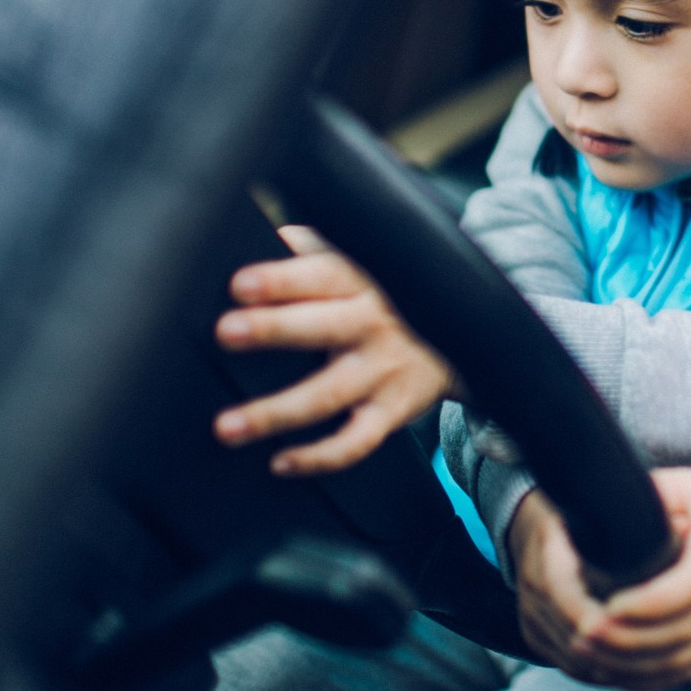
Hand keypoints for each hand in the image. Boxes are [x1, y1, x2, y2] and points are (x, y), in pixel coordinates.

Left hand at [212, 225, 455, 473]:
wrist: (464, 331)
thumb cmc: (386, 292)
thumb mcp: (361, 259)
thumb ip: (311, 247)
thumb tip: (255, 227)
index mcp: (360, 280)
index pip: (319, 275)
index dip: (281, 278)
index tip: (239, 284)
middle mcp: (372, 324)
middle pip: (322, 327)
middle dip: (274, 329)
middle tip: (225, 332)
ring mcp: (382, 371)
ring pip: (328, 395)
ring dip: (276, 412)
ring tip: (226, 427)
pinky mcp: (392, 411)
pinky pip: (356, 442)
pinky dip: (320, 458)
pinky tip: (279, 463)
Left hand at [508, 468, 690, 690]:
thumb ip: (652, 496)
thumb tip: (600, 509)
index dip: (648, 603)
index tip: (605, 607)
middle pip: (686, 629)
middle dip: (629, 638)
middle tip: (581, 633)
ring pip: (684, 660)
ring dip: (630, 664)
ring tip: (585, 653)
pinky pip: (686, 673)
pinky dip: (644, 678)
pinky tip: (608, 669)